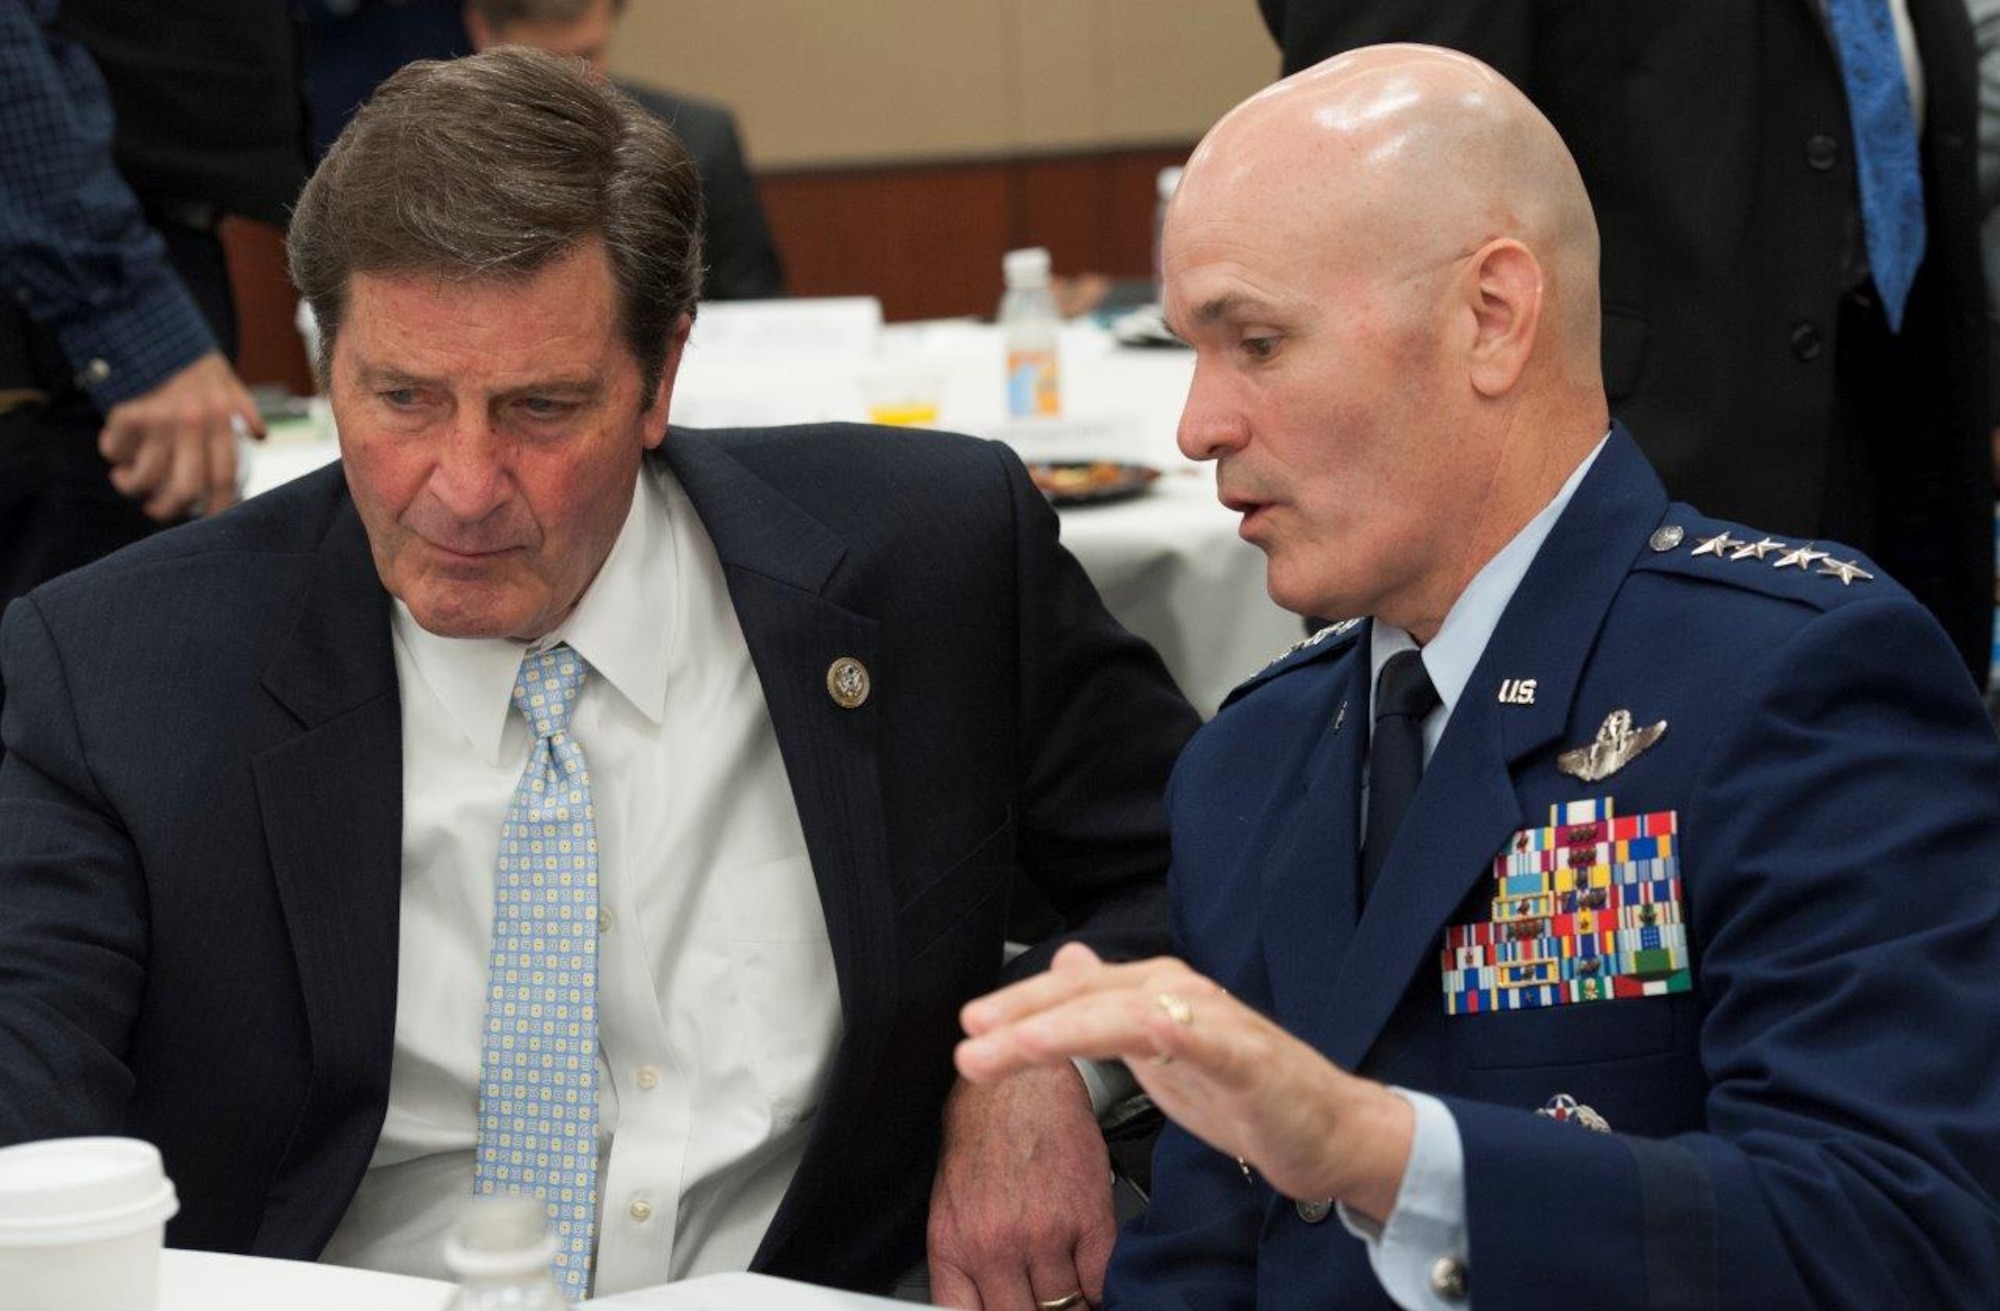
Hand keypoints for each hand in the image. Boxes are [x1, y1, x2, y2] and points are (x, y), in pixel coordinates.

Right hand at [97, 351, 263, 520]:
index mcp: (221, 420)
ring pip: (145, 476)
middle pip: (185, 487)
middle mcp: (193, 424)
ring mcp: (159, 420)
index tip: (208, 517)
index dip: (217, 504)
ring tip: (127, 481)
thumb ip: (245, 410)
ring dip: (132, 486)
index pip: (224, 476)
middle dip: (169, 508)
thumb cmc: (191, 358)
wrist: (151, 323)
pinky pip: (115, 450)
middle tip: (158, 510)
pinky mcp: (128, 412)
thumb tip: (260, 439)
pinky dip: (112, 455)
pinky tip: (114, 452)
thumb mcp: (228, 379)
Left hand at [927, 1063, 1116, 1309]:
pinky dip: (1100, 1290)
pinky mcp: (1087, 1216)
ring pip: (1065, 1308)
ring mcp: (1043, 1234)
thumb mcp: (950, 1201)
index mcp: (954, 1246)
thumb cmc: (985, 1130)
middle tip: (1045, 1303)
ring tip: (1073, 1295)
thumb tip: (983, 1301)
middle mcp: (995, 1246)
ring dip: (1073, 1306)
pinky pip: (1100, 1281)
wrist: (1020, 1078)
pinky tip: (1094, 1283)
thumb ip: (965, 1259)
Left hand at [956, 943, 1413, 1221]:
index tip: (971, 1024)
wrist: (1329, 1132)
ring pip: (1124, 1012)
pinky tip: (1122, 1037)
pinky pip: (1195, 1038)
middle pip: (1088, 993)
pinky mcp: (1245, 1057)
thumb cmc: (1247, 1093)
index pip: (1076, 989)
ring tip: (1011, 1046)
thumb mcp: (1162, 1048)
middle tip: (971, 1033)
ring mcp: (1213, 1021)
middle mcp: (1181, 992)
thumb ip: (1111, 1010)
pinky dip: (1159, 1031)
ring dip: (1061, 1026)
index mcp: (1157, 992)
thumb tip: (1069, 962)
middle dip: (1023, 1013)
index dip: (1021, 1003)